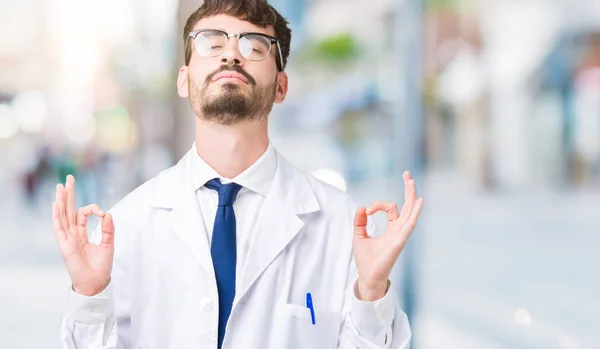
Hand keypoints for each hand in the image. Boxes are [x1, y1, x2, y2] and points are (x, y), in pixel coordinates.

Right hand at [52, 175, 114, 295]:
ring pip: (62, 216)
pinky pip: (59, 228)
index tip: (103, 213)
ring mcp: (67, 239)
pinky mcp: (65, 245)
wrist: (96, 283)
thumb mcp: (109, 245)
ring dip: (61, 201)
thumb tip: (108, 214)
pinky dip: (57, 216)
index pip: (82, 213)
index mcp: (82, 233)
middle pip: (68, 210)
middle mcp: (73, 234)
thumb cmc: (101, 267)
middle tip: (68, 179)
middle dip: (69, 194)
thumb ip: (108, 229)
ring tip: (60, 187)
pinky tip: (56, 205)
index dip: (93, 208)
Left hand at [353, 171, 423, 300]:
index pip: (391, 208)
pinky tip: (418, 202)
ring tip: (411, 181)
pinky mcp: (399, 241)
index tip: (367, 211)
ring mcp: (401, 235)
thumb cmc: (366, 259)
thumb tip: (361, 207)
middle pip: (408, 206)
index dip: (378, 205)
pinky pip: (409, 225)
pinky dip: (414, 213)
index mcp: (392, 228)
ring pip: (410, 212)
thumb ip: (360, 221)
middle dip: (408, 190)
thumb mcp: (359, 235)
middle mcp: (399, 230)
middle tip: (407, 174)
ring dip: (411, 196)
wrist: (367, 276)